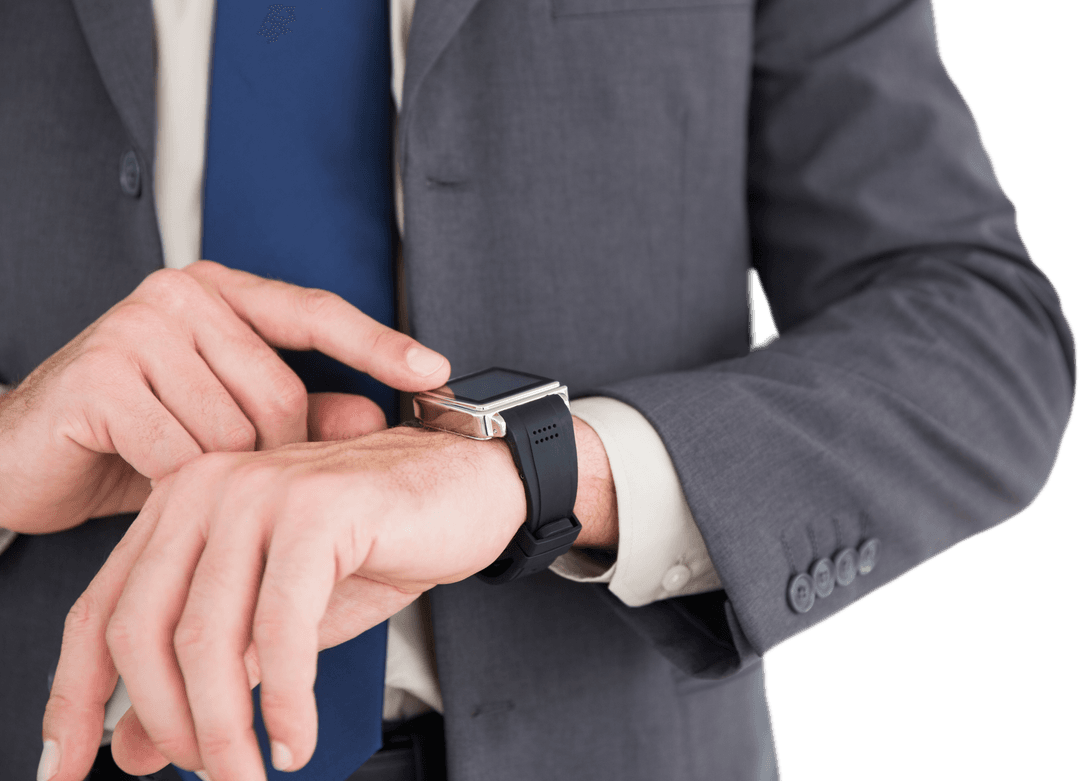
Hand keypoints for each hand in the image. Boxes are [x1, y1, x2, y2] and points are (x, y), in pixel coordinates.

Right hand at [0, 261, 449, 533]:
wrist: (23, 455)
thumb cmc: (135, 435)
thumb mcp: (228, 425)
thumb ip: (302, 418)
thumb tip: (375, 418)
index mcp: (219, 290)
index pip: (317, 312)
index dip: (380, 345)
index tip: (436, 371)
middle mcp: (180, 292)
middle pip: (282, 393)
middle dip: (271, 456)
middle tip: (230, 475)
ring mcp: (137, 326)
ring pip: (235, 432)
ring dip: (218, 476)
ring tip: (174, 468)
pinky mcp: (101, 374)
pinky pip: (182, 455)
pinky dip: (173, 484)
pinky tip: (139, 472)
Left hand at [40, 425, 527, 780]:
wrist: (470, 486)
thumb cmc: (379, 540)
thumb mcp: (277, 617)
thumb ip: (208, 672)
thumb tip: (132, 747)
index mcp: (183, 505)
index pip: (101, 610)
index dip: (75, 699)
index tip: (69, 766)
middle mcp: (209, 488)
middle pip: (144, 630)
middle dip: (168, 725)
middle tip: (208, 776)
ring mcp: (262, 492)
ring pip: (209, 636)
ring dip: (226, 728)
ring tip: (251, 773)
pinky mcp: (320, 510)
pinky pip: (282, 626)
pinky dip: (288, 699)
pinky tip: (296, 736)